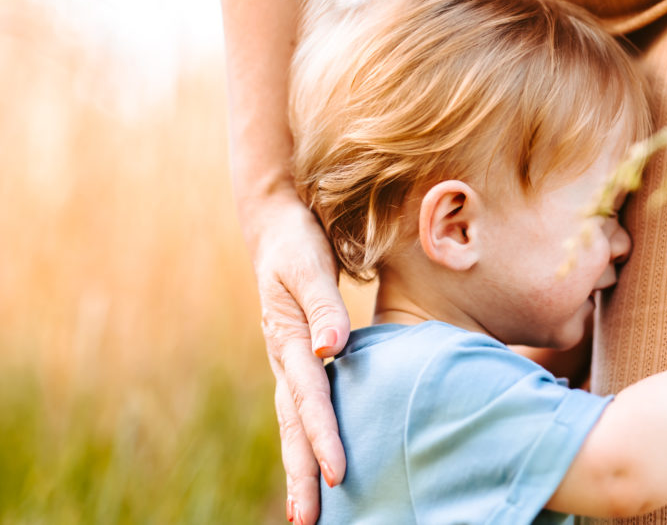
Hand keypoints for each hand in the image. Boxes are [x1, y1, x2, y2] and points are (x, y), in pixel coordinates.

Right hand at [246, 192, 349, 524]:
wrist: (275, 225)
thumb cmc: (297, 242)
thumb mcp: (309, 266)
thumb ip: (323, 305)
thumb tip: (332, 348)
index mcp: (288, 340)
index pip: (310, 397)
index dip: (324, 435)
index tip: (337, 475)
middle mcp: (284, 358)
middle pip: (293, 424)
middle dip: (301, 473)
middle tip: (307, 521)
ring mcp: (288, 361)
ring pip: (293, 422)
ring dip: (299, 466)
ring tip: (304, 511)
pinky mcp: (298, 358)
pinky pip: (302, 408)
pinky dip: (306, 439)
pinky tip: (315, 463)